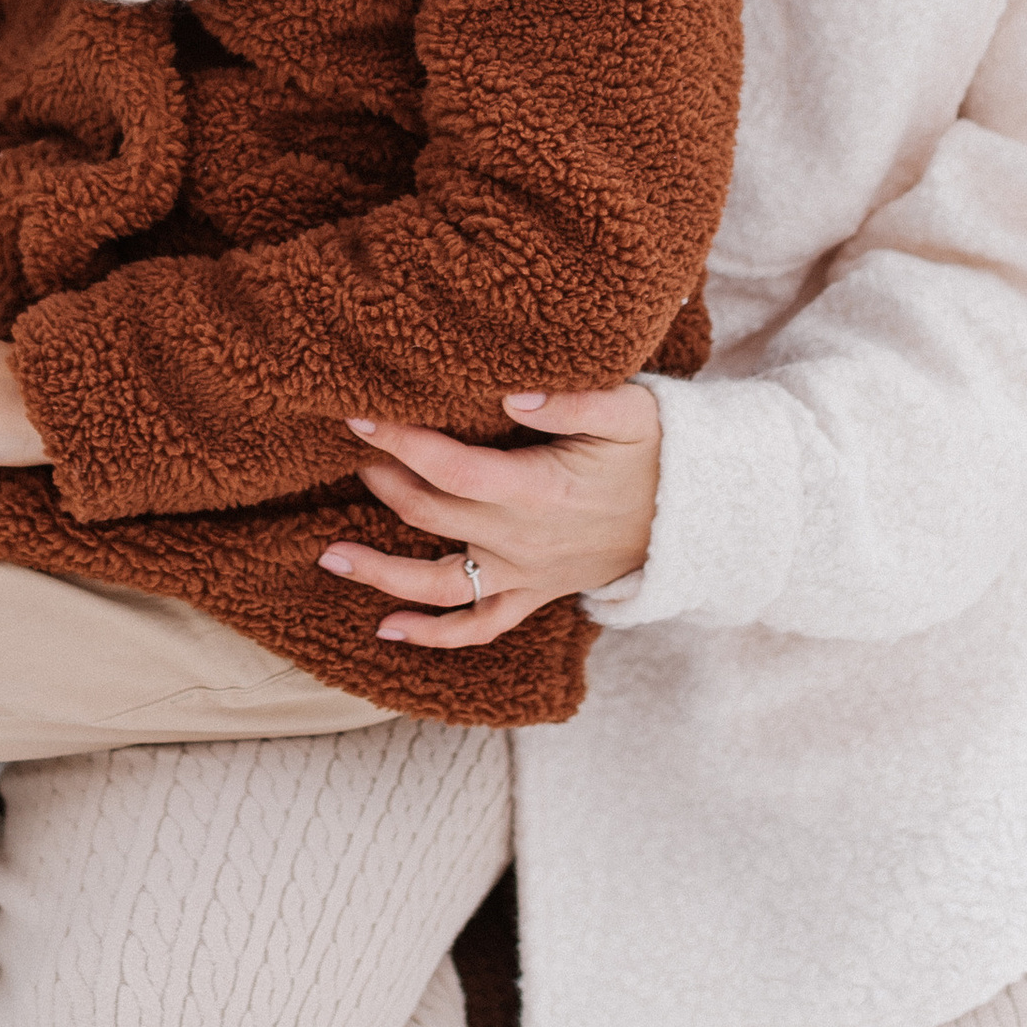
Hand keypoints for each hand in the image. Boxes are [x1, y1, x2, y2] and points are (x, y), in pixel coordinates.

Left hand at [316, 384, 663, 651]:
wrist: (698, 516)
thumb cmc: (659, 450)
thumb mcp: (628, 410)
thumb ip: (570, 401)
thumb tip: (509, 391)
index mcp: (539, 490)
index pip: (450, 466)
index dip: (400, 441)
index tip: (360, 415)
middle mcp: (523, 540)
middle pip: (431, 514)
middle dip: (382, 479)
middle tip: (351, 448)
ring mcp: (526, 574)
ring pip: (438, 586)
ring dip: (379, 572)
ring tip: (328, 554)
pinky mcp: (535, 593)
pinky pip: (479, 625)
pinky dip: (432, 635)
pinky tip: (385, 630)